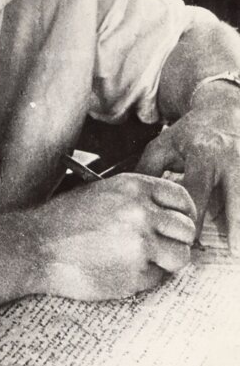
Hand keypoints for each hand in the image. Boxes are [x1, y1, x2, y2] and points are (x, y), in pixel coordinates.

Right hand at [31, 173, 195, 299]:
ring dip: (167, 261)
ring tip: (145, 261)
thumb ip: (135, 198)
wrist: (37, 245)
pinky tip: (121, 270)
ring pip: (180, 257)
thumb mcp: (101, 193)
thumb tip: (166, 214)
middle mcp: (141, 212)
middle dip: (177, 239)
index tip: (177, 223)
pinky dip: (145, 278)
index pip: (181, 197)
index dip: (183, 213)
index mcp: (133, 187)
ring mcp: (140, 244)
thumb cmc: (64, 219)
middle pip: (187, 228)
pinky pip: (158, 278)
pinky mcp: (134, 274)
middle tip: (162, 246)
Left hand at [136, 88, 239, 253]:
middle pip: (236, 198)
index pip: (196, 192)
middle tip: (233, 255)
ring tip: (238, 252)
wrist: (223, 110)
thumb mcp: (164, 145)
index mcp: (202, 154)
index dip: (192, 218)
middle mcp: (230, 159)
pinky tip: (239, 235)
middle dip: (236, 229)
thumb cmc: (190, 133)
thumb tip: (135, 201)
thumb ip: (149, 171)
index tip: (188, 240)